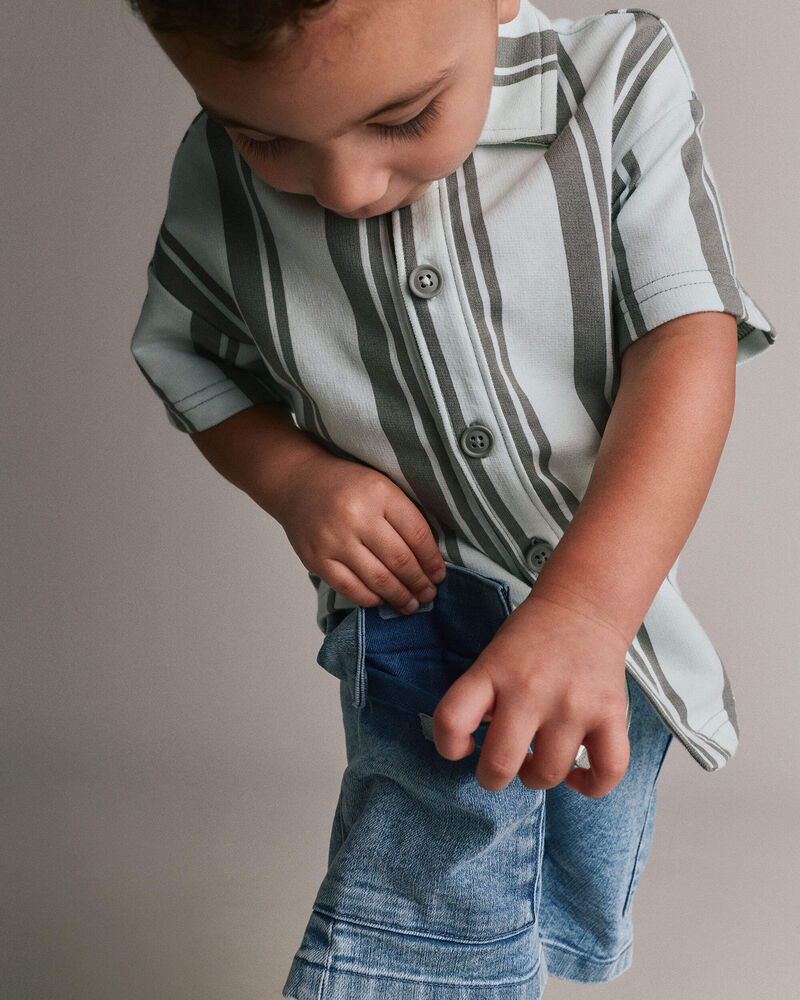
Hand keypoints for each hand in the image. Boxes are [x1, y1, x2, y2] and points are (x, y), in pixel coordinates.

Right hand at [274, 453, 445, 613]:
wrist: (298, 482)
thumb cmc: (347, 486)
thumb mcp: (382, 487)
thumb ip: (403, 516)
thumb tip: (428, 560)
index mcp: (379, 493)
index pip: (417, 535)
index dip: (432, 561)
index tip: (439, 575)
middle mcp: (356, 516)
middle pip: (400, 561)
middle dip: (419, 583)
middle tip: (429, 595)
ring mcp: (334, 540)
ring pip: (377, 579)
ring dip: (399, 596)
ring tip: (411, 604)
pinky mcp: (316, 559)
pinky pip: (350, 588)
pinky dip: (370, 599)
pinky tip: (381, 599)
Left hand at [431, 592, 631, 797]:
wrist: (583, 607)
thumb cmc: (531, 639)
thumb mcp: (492, 657)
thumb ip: (481, 699)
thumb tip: (475, 751)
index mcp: (492, 672)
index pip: (451, 720)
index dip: (448, 746)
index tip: (463, 746)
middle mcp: (530, 689)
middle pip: (499, 764)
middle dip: (493, 778)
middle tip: (501, 766)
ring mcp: (573, 704)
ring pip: (548, 774)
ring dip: (537, 778)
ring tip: (538, 760)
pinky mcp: (611, 713)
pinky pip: (607, 771)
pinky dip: (592, 786)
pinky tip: (577, 778)